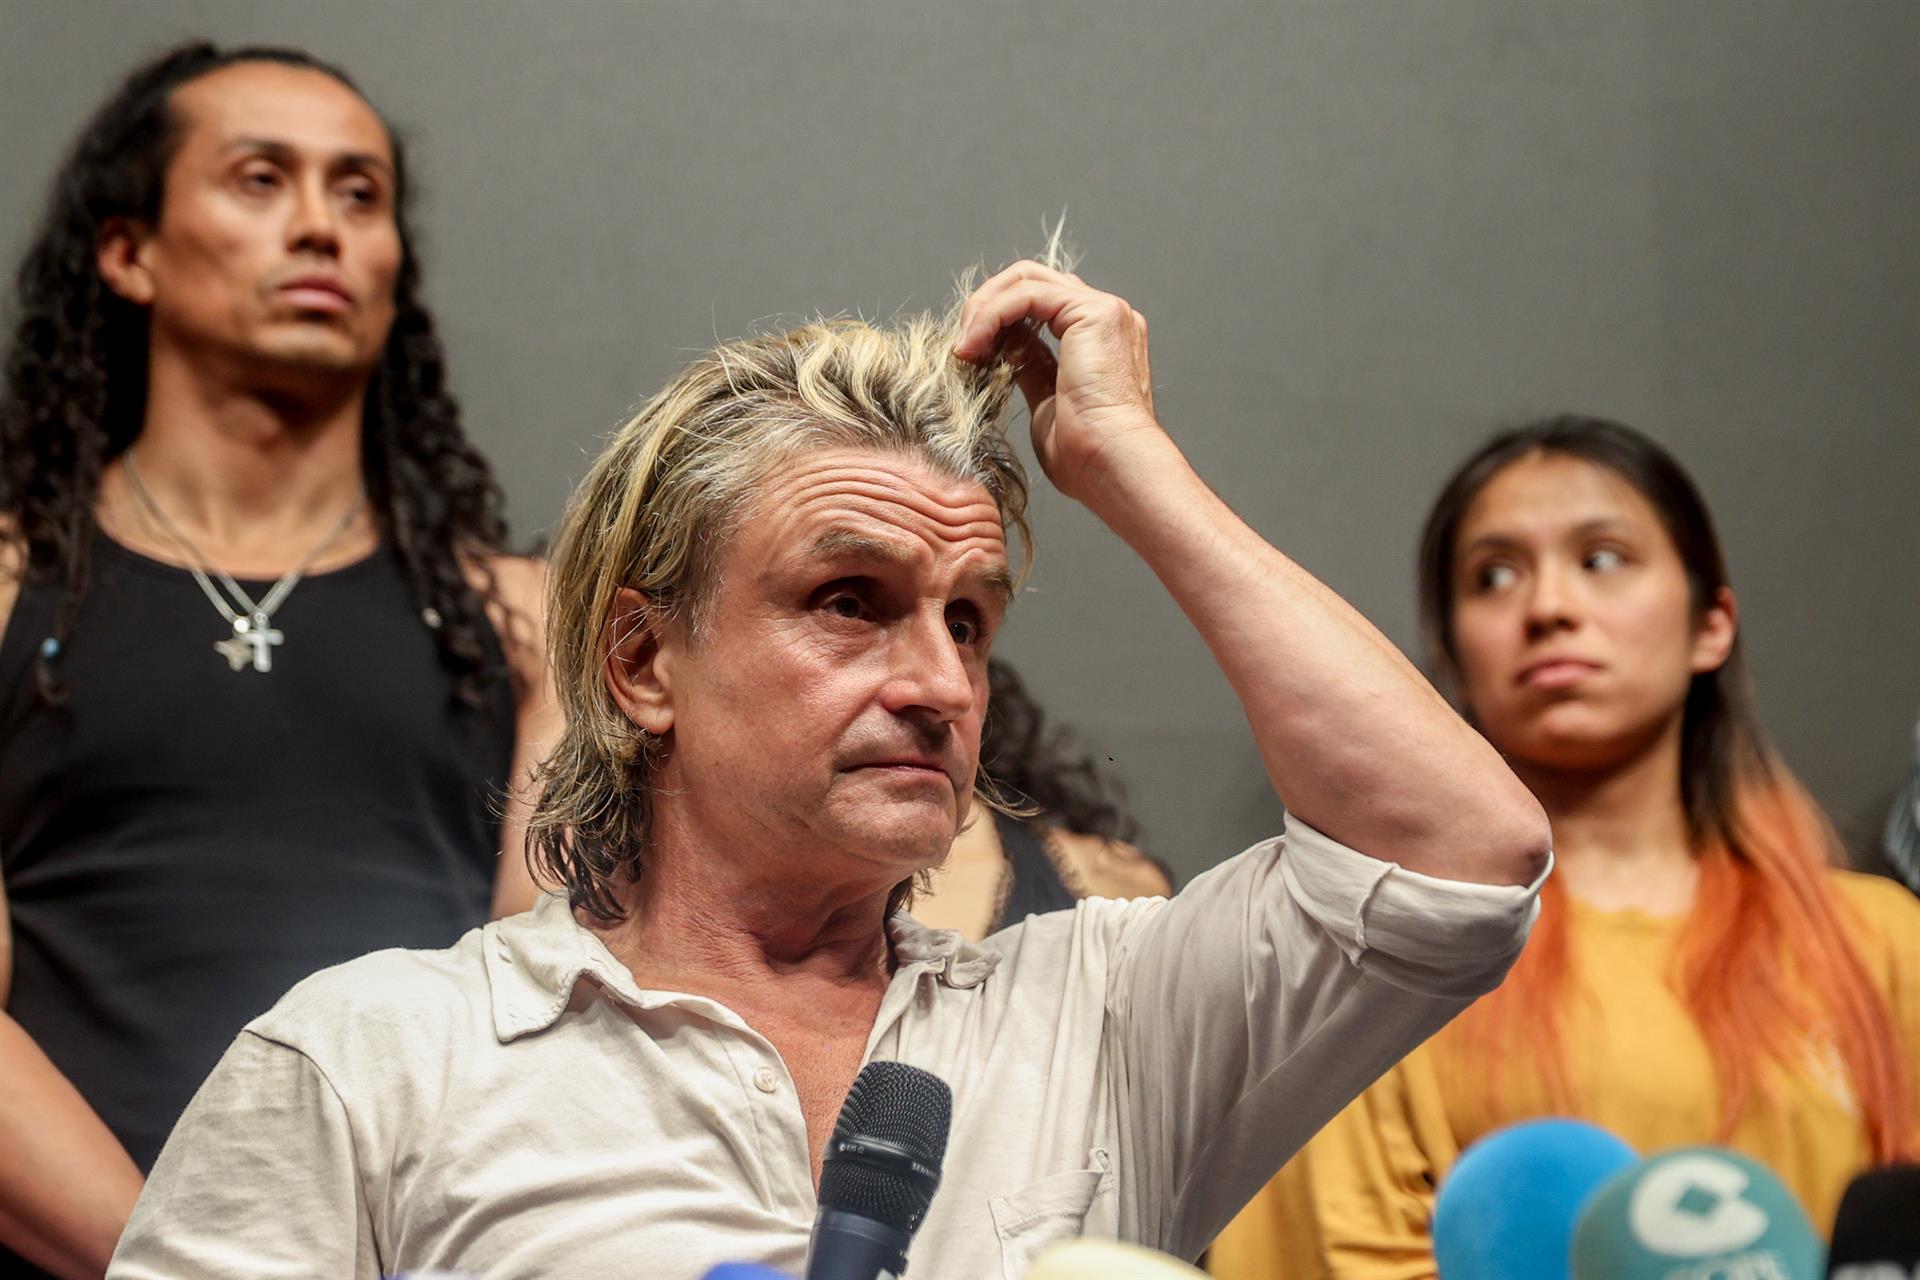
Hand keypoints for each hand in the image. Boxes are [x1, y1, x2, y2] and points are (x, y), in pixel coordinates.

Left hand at [953, 261, 1162, 504]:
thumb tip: (1000, 348)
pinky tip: (975, 345)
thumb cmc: (1085, 456)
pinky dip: (992, 315)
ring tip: (963, 348)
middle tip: (960, 345)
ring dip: (983, 309)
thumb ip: (1029, 366)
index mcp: (1100, 337)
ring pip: (1025, 280)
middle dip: (985, 306)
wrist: (1113, 466)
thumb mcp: (1045, 401)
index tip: (968, 354)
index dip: (996, 321)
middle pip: (1030, 280)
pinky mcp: (1093, 312)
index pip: (1039, 303)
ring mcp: (1104, 309)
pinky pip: (1026, 295)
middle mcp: (1106, 315)